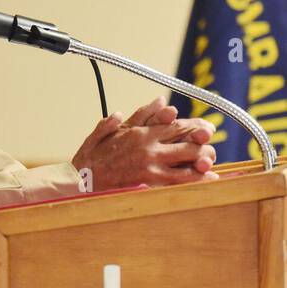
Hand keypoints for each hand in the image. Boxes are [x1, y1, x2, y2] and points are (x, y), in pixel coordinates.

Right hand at [70, 96, 218, 189]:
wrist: (79, 182)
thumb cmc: (91, 158)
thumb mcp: (108, 131)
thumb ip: (136, 116)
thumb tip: (159, 100)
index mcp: (140, 134)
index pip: (177, 127)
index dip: (196, 127)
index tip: (206, 129)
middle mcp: (149, 150)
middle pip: (189, 145)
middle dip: (203, 146)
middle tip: (208, 148)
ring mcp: (151, 169)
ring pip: (188, 164)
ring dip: (202, 163)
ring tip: (209, 164)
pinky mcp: (150, 186)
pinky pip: (180, 183)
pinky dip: (197, 181)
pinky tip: (208, 179)